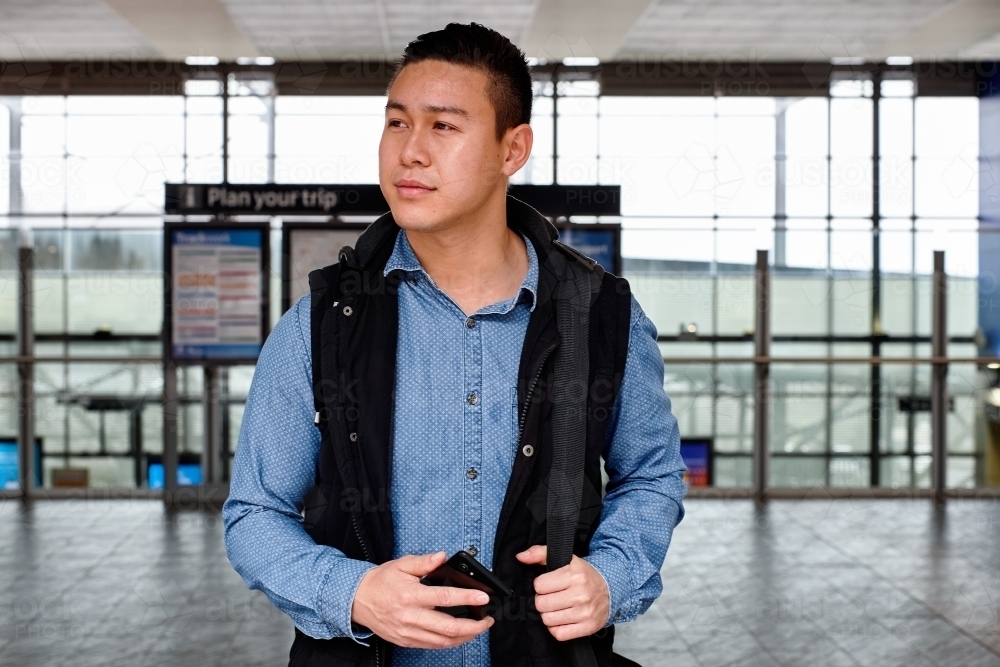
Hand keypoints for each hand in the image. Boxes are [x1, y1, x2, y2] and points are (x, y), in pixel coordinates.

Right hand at [351, 551, 494, 648]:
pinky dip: (450, 643)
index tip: (483, 597)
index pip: (445, 597)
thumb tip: (442, 557)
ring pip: (443, 641)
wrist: (357, 600)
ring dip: (465, 637)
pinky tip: (460, 636)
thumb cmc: (381, 581)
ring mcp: (408, 632)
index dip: (467, 598)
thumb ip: (424, 562)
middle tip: (488, 619)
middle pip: (449, 627)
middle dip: (474, 625)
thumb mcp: (401, 565)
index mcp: (411, 596)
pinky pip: (433, 646)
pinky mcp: (407, 641)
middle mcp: (411, 617)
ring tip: (479, 628)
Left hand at [516, 545, 609, 640]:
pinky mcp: (587, 627)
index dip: (541, 585)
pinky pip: (559, 634)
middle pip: (541, 604)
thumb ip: (540, 553)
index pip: (539, 585)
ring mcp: (585, 612)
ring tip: (558, 608)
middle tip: (552, 597)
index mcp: (574, 575)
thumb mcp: (565, 559)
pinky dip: (556, 628)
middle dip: (543, 601)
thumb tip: (520, 556)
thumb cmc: (583, 575)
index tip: (549, 585)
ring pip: (548, 620)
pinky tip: (562, 619)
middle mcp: (581, 594)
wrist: (611, 590)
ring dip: (549, 615)